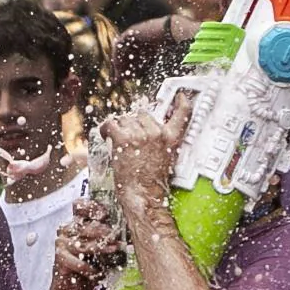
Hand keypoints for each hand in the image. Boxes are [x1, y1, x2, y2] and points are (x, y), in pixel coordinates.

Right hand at [47, 199, 121, 289]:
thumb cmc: (88, 268)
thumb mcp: (102, 249)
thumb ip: (110, 238)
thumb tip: (130, 232)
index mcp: (76, 224)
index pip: (79, 205)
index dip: (92, 207)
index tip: (105, 214)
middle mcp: (66, 230)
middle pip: (85, 225)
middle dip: (104, 231)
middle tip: (117, 237)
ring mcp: (61, 243)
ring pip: (84, 243)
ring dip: (101, 248)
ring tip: (114, 251)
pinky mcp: (60, 258)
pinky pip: (79, 261)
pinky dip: (91, 269)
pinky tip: (98, 272)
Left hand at [102, 92, 192, 227]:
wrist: (143, 194)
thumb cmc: (151, 182)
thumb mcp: (166, 159)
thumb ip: (159, 143)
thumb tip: (146, 134)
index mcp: (171, 139)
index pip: (183, 114)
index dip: (181, 102)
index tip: (179, 95)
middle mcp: (158, 133)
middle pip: (143, 114)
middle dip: (135, 124)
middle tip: (130, 138)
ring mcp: (141, 135)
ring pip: (126, 119)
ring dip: (121, 128)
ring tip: (120, 143)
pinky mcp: (124, 138)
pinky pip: (111, 124)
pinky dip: (106, 129)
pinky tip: (106, 135)